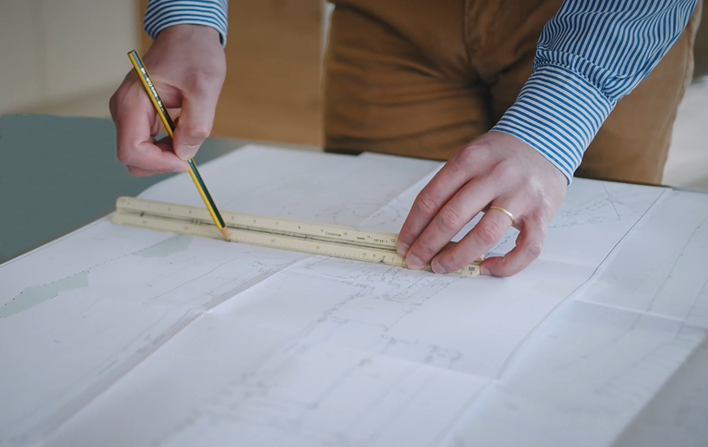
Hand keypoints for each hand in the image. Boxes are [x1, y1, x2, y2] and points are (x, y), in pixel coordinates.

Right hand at [109, 25, 225, 175]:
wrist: (188, 34)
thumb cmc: (193, 52)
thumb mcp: (204, 88)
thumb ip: (196, 125)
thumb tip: (185, 153)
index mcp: (132, 101)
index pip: (131, 150)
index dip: (158, 163)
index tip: (185, 161)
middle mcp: (124, 109)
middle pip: (133, 157)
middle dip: (162, 162)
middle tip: (189, 149)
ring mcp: (131, 113)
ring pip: (141, 153)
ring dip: (166, 154)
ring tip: (188, 132)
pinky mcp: (141, 115)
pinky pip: (149, 143)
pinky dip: (167, 146)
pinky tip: (183, 130)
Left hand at [396, 131, 566, 276]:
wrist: (548, 139)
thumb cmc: (501, 155)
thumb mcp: (470, 157)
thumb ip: (448, 187)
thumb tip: (420, 229)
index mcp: (469, 159)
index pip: (432, 198)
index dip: (413, 226)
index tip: (404, 245)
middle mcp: (495, 175)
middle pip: (452, 217)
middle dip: (427, 244)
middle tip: (416, 260)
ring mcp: (520, 195)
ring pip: (484, 234)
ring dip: (457, 256)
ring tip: (441, 267)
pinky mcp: (541, 213)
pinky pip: (526, 248)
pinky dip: (506, 265)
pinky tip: (487, 268)